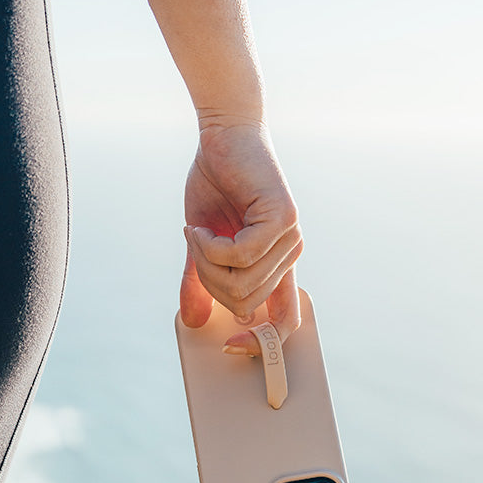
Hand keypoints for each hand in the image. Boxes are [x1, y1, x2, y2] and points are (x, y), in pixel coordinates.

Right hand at [181, 117, 303, 354]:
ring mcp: (291, 238)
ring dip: (206, 263)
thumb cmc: (215, 183)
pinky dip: (210, 246)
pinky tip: (200, 227)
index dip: (263, 344)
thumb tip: (192, 323)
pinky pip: (240, 256)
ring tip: (197, 234)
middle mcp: (290, 255)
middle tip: (195, 250)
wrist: (223, 135)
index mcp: (277, 266)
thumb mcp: (202, 243)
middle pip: (245, 303)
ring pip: (241, 283)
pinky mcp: (284, 220)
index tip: (231, 346)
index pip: (286, 322)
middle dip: (210, 284)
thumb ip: (201, 281)